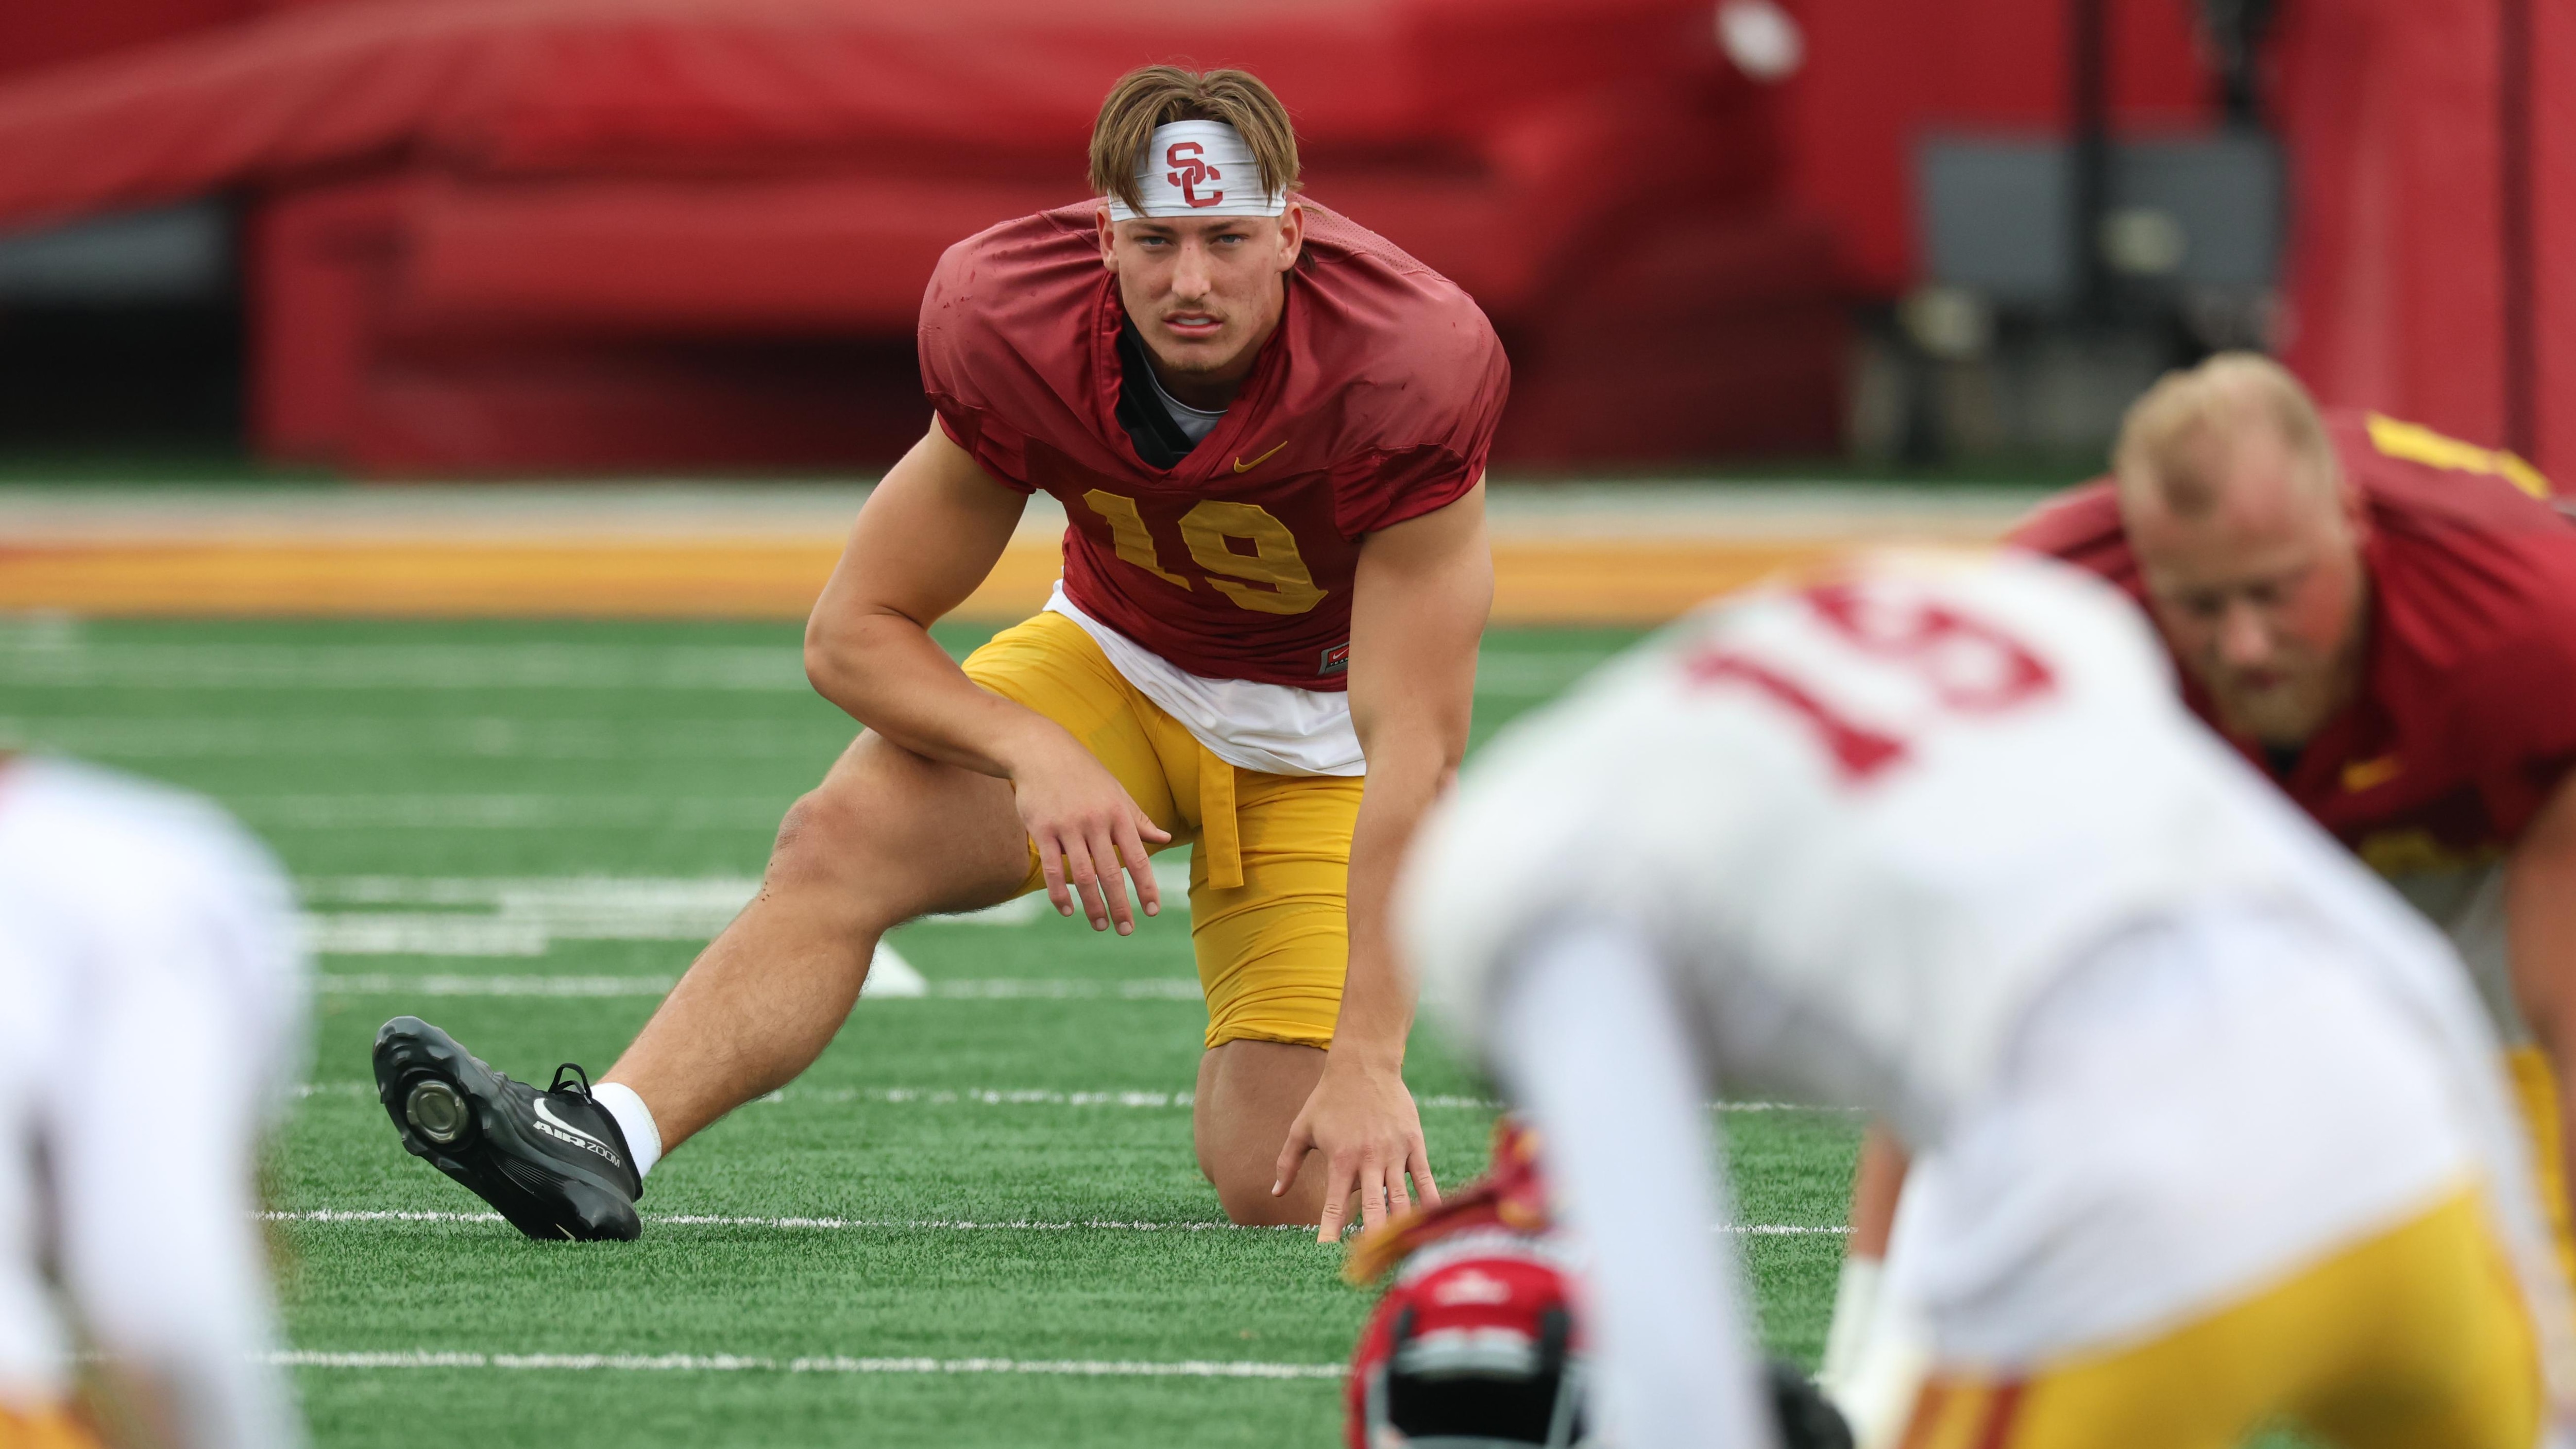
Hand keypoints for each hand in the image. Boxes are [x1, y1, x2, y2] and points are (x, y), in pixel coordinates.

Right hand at [1007, 731, 1170, 933]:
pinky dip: (1060, 893)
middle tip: (1126, 930)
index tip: (1151, 911)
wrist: (1042, 751)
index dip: (1146, 887)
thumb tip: (1165, 838)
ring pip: (1083, 875)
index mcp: (1119, 814)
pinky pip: (1051, 869)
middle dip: (1120, 905)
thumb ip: (1139, 819)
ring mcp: (1067, 827)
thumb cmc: (1084, 775)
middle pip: (1111, 873)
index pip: (1138, 858)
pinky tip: (1068, 911)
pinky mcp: (1041, 830)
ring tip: (1100, 925)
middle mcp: (1096, 822)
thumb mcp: (1117, 793)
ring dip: (1092, 905)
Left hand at [1272, 1052, 1439, 1241]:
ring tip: (1399, 1252)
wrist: (1364, 1064)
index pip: (1333, 1203)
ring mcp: (1394, 1152)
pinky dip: (1429, 1200)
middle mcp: (1368, 1159)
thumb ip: (1287, 1162)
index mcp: (1340, 1159)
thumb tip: (1275, 1194)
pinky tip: (1432, 1220)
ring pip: (1400, 1197)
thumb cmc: (1328, 1097)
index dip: (1329, 1230)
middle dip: (1370, 1237)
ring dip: (1399, 1225)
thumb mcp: (1302, 1128)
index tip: (1324, 1254)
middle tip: (1369, 1264)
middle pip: (1372, 1207)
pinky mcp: (1414, 1144)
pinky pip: (1423, 1178)